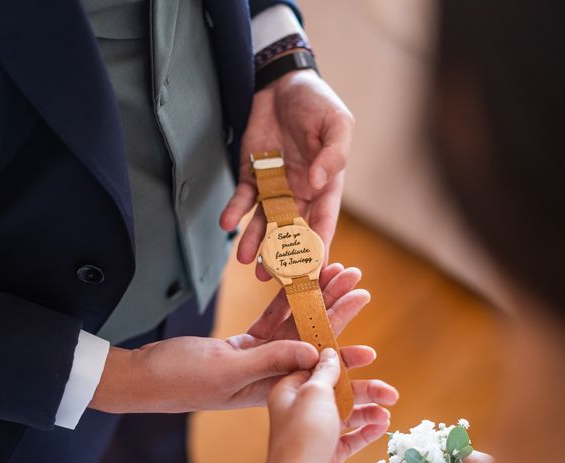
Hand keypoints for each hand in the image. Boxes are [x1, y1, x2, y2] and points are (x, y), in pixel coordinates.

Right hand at [89, 264, 395, 413]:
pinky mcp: (243, 343)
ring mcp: (257, 356)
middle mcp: (271, 372)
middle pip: (312, 338)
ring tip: (336, 273)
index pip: (317, 368)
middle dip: (337, 311)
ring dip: (315, 298)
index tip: (369, 337)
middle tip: (358, 284)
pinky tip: (300, 279)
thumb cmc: (180, 380)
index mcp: (272, 388)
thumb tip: (314, 352)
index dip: (344, 354)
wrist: (143, 377)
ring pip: (295, 323)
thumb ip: (271, 359)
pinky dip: (284, 298)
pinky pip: (271, 317)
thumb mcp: (228, 371)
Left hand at [220, 70, 353, 279]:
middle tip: (273, 278)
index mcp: (326, 185)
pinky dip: (235, 211)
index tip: (313, 271)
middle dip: (282, 254)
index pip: (324, 221)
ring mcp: (274, 185)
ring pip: (264, 220)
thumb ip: (333, 154)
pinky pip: (243, 197)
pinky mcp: (252, 174)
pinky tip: (227, 224)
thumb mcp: (337, 124)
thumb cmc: (317, 102)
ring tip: (247, 262)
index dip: (319, 246)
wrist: (282, 82)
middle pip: (291, 230)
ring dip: (256, 241)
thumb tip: (316, 183)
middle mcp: (300, 191)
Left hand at [264, 349, 390, 462]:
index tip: (367, 355)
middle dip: (365, 391)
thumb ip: (324, 372)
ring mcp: (313, 432)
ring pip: (346, 415)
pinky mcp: (325, 453)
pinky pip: (349, 438)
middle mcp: (300, 409)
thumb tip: (329, 353)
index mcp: (290, 390)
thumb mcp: (314, 394)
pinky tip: (382, 427)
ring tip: (387, 413)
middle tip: (389, 391)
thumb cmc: (300, 440)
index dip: (343, 359)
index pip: (318, 366)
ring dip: (368, 412)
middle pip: (337, 391)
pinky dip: (366, 432)